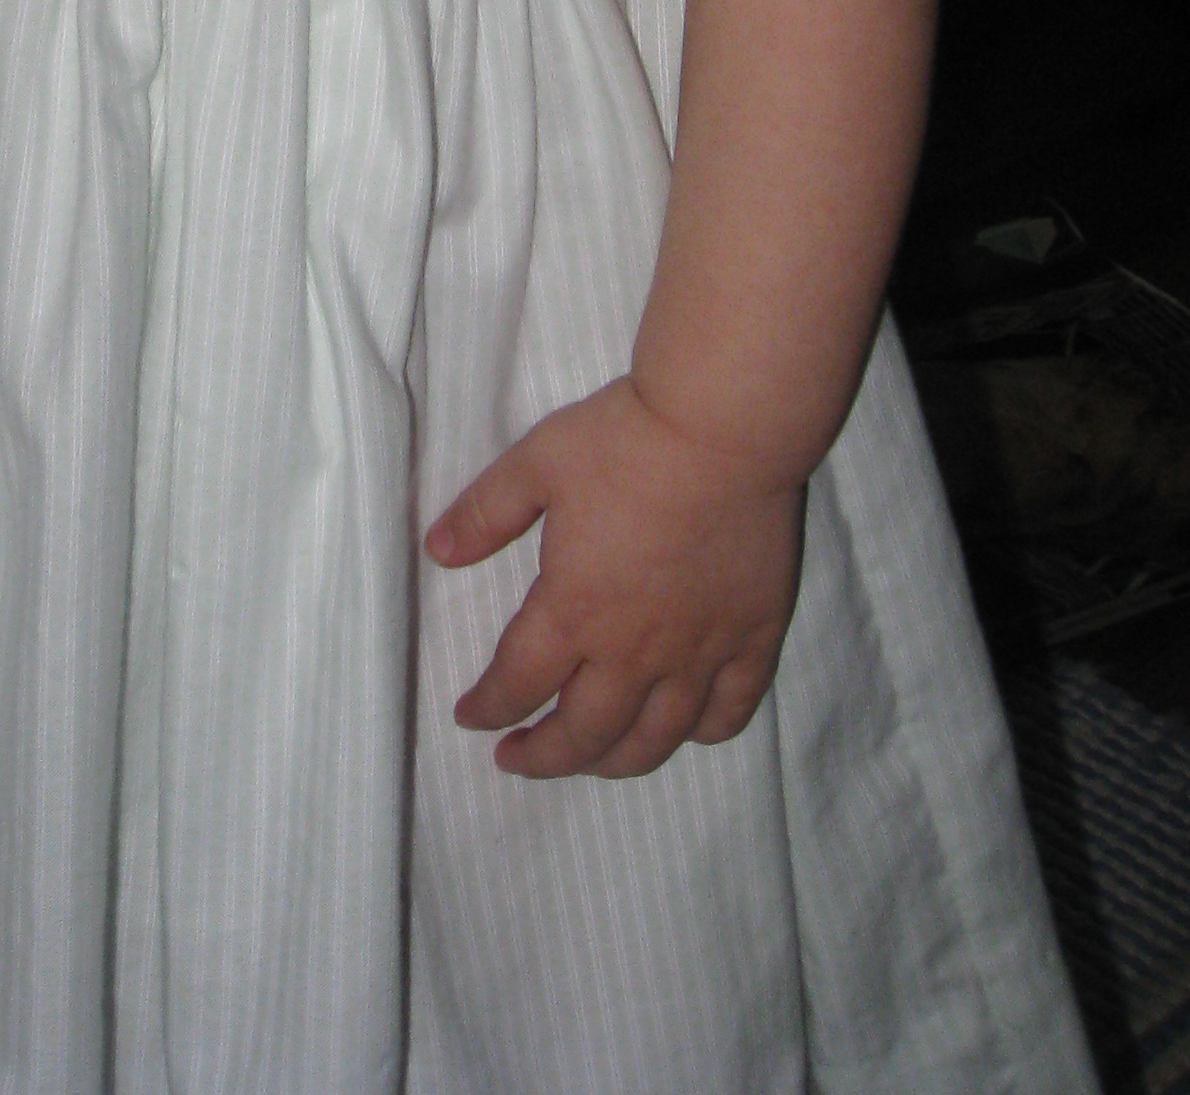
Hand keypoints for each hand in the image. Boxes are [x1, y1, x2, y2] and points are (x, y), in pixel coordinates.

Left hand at [424, 376, 803, 779]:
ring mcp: (698, 653)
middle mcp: (633, 651)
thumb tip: (436, 550)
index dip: (487, 708)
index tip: (470, 716)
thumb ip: (485, 512)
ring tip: (590, 759)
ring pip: (653, 740)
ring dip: (613, 762)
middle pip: (583, 734)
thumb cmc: (626, 441)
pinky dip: (702, 733)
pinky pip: (728, 713)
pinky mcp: (753, 639)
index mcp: (573, 610)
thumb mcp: (536, 463)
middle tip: (517, 757)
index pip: (517, 683)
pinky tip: (684, 729)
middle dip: (542, 756)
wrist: (725, 426)